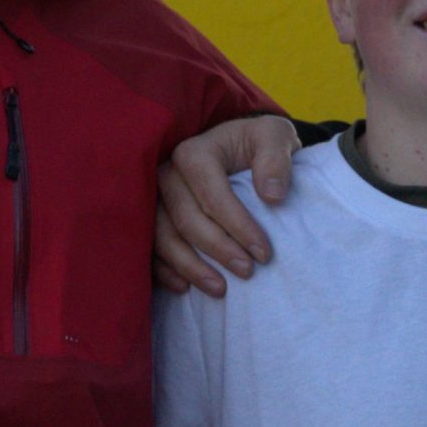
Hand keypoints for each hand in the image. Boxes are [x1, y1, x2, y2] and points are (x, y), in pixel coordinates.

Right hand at [154, 116, 297, 295]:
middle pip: (186, 220)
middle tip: (247, 272)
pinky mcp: (150, 218)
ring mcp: (154, 199)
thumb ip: (276, 159)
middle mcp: (167, 174)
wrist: (237, 148)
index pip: (213, 195)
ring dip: (190, 267)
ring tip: (220, 289)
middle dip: (218, 250)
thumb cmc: (256, 143)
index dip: (238, 227)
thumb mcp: (275, 136)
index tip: (264, 253)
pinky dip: (165, 271)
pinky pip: (150, 249)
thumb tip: (272, 195)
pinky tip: (186, 287)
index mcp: (194, 153)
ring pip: (163, 238)